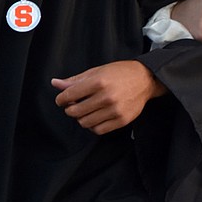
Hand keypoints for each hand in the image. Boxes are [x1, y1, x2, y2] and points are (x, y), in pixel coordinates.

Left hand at [52, 61, 166, 134]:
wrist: (145, 80)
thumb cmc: (120, 73)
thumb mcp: (96, 71)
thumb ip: (75, 80)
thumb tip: (55, 84)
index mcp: (98, 82)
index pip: (69, 96)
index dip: (61, 99)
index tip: (61, 100)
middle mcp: (106, 97)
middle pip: (75, 111)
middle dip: (70, 109)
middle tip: (74, 105)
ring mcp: (115, 110)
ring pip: (85, 122)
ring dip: (81, 118)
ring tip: (85, 111)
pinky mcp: (121, 120)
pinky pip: (98, 130)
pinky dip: (92, 126)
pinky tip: (95, 117)